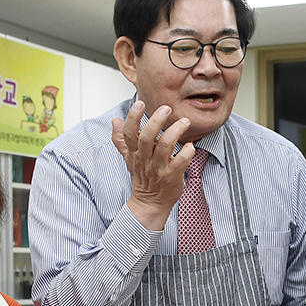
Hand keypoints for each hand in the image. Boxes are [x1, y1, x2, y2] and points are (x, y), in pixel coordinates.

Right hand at [111, 100, 193, 230]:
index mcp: (134, 152)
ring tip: (185, 122)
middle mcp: (145, 159)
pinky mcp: (172, 176)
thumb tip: (115, 120)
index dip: (133, 117)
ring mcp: (159, 168)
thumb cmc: (142, 177)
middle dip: (157, 120)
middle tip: (166, 108)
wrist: (150, 203)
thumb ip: (121, 139)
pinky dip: (188, 151)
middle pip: (147, 137)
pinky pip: (181, 161)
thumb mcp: (129, 157)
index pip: (129, 133)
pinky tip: (190, 146)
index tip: (139, 103)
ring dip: (176, 131)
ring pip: (166, 146)